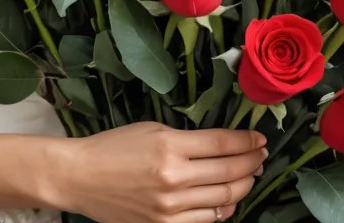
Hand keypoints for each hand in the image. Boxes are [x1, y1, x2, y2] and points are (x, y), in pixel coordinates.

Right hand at [56, 121, 266, 222]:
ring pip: (223, 199)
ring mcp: (171, 207)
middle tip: (261, 155)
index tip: (259, 138)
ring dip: (243, 186)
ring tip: (250, 175)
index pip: (221, 144)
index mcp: (170, 147)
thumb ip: (186, 139)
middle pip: (229, 172)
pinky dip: (223, 209)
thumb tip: (219, 145)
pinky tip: (229, 199)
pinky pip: (206, 220)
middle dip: (251, 162)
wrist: (82, 177)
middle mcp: (174, 178)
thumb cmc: (114, 147)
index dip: (246, 141)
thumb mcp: (151, 129)